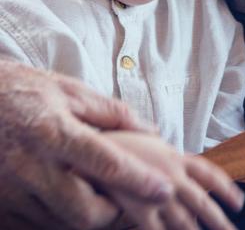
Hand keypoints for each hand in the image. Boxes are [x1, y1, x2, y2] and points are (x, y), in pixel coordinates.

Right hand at [0, 61, 173, 228]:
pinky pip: (35, 227)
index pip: (106, 164)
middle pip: (84, 212)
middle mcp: (30, 167)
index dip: (139, 181)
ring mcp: (10, 192)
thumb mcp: (68, 91)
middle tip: (126, 199)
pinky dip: (57, 220)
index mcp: (53, 132)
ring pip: (60, 225)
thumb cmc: (22, 92)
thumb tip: (151, 131)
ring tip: (98, 197)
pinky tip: (66, 199)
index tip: (165, 189)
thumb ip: (112, 113)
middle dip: (113, 212)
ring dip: (85, 217)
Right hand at [107, 132, 243, 229]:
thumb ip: (158, 146)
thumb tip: (160, 138)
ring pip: (186, 222)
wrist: (94, 148)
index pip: (209, 174)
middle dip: (220, 221)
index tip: (239, 202)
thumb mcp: (144, 137)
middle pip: (203, 203)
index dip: (226, 188)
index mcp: (176, 157)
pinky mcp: (140, 212)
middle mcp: (173, 177)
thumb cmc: (117, 141)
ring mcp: (158, 196)